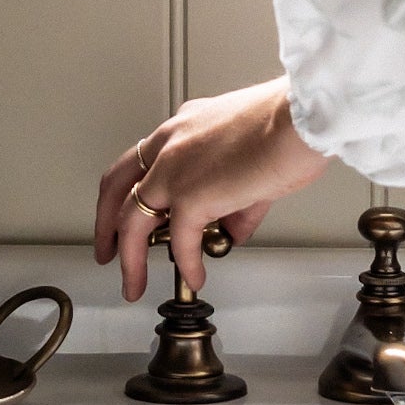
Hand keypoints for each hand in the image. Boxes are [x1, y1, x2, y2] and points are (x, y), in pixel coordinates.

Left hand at [95, 78, 328, 300]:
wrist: (298, 120)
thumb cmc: (287, 126)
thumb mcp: (250, 160)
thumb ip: (236, 199)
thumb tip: (232, 230)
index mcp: (183, 127)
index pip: (143, 160)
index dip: (130, 191)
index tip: (129, 213)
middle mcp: (169, 144)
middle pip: (116, 186)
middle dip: (106, 224)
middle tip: (107, 251)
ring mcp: (174, 170)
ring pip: (131, 220)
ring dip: (129, 258)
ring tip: (133, 283)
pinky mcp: (191, 196)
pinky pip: (179, 242)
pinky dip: (186, 264)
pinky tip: (194, 277)